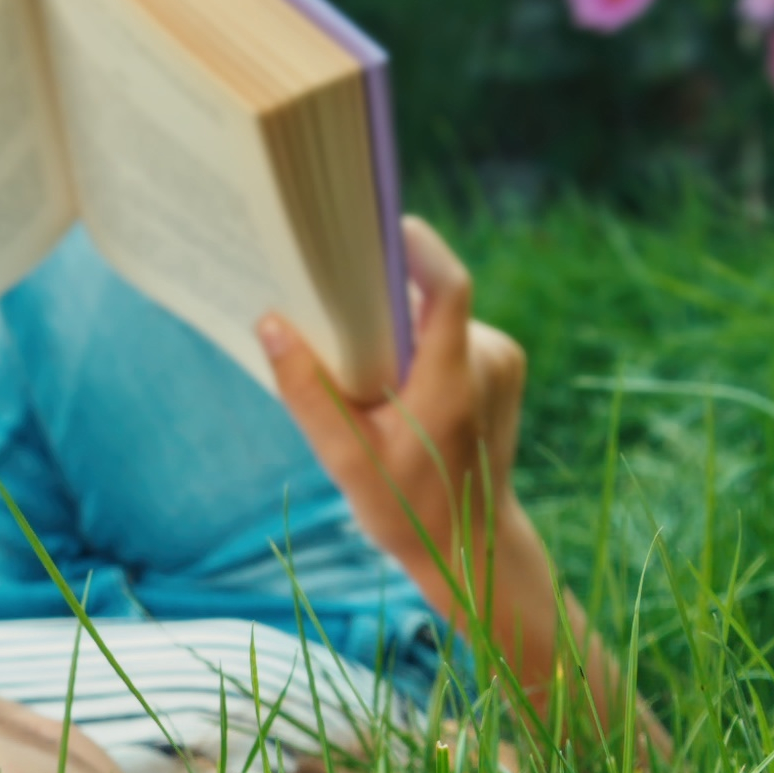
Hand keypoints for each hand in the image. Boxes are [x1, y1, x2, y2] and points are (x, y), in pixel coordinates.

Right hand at [258, 216, 526, 585]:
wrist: (473, 544)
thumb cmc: (408, 509)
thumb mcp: (345, 459)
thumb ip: (307, 390)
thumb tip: (269, 322)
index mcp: (452, 381)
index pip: (448, 287)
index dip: (415, 247)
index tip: (373, 228)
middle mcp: (488, 361)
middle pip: (428, 298)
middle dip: (379, 303)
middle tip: (330, 316)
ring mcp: (502, 361)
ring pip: (436, 317)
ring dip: (396, 331)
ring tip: (363, 375)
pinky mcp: (504, 365)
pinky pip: (450, 333)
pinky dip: (417, 347)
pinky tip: (392, 387)